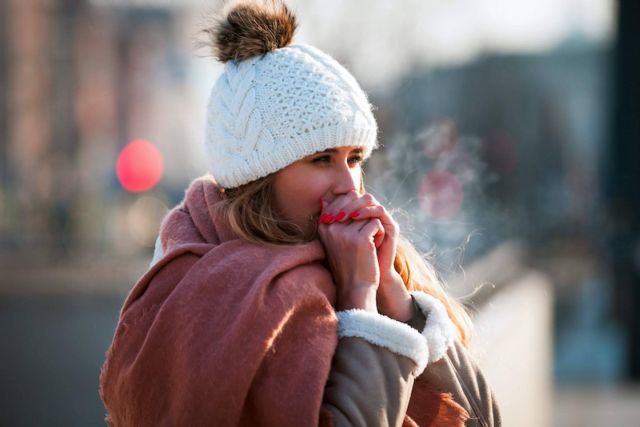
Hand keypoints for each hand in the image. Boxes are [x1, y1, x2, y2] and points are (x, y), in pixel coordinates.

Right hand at [318, 193, 383, 312]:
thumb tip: (325, 199)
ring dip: (373, 228)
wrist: (355, 287)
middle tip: (364, 237)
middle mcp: (331, 227)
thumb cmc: (347, 262)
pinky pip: (376, 223)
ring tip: (368, 245)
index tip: (356, 233)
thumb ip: (331, 219)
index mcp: (323, 226)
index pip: (344, 199)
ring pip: (368, 214)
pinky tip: (374, 249)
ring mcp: (345, 232)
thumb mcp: (334, 239)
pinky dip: (380, 235)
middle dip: (365, 217)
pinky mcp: (360, 238)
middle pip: (357, 204)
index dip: (357, 211)